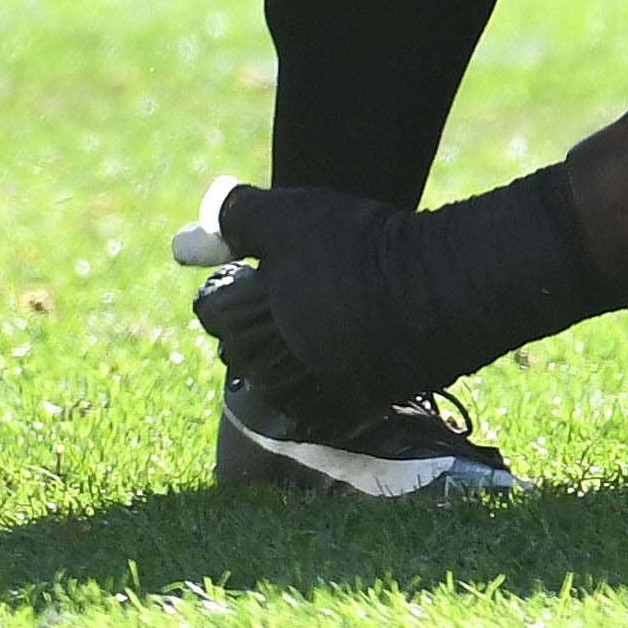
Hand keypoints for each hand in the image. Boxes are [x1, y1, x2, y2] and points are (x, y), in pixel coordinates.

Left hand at [176, 168, 599, 420]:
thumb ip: (237, 222)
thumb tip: (184, 240)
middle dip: (249, 332)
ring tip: (301, 336)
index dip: (225, 292)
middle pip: (243, 355)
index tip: (242, 280)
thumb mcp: (292, 217)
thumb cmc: (361, 247)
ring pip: (279, 386)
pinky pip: (323, 409)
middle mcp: (283, 367)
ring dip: (282, 364)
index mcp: (258, 323)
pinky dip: (319, 389)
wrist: (443, 287)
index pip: (214, 315)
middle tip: (271, 307)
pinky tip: (332, 362)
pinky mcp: (362, 404)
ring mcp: (323, 390)